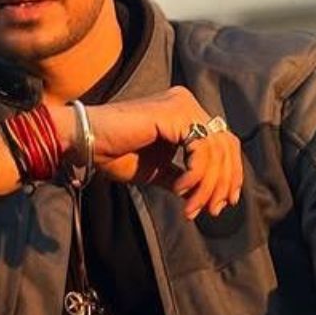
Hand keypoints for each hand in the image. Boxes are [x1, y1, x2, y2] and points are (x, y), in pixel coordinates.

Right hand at [51, 87, 243, 218]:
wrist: (86, 142)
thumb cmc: (115, 153)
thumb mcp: (157, 170)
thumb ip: (183, 176)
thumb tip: (205, 196)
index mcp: (185, 114)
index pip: (223, 142)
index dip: (229, 175)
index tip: (220, 205)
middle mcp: (187, 104)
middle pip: (226, 145)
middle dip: (223, 182)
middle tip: (212, 210)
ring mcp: (183, 105)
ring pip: (216, 150)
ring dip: (208, 185)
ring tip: (191, 207)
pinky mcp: (175, 112)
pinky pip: (201, 149)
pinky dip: (196, 174)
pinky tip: (180, 189)